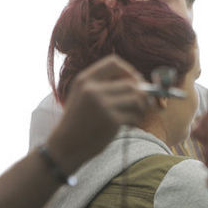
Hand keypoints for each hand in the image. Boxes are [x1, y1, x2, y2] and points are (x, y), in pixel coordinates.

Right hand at [47, 55, 151, 172]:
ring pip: (137, 98)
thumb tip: (140, 83)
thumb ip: (104, 86)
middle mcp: (93, 89)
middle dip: (141, 93)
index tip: (133, 82)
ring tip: (134, 115)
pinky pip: (134, 116)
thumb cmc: (78, 121)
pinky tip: (127, 125)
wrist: (65, 145)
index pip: (114, 62)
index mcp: (84, 80)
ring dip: (141, 107)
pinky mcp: (111, 121)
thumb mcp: (82, 96)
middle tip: (142, 103)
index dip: (129, 71)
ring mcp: (102, 105)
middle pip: (131, 83)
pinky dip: (136, 120)